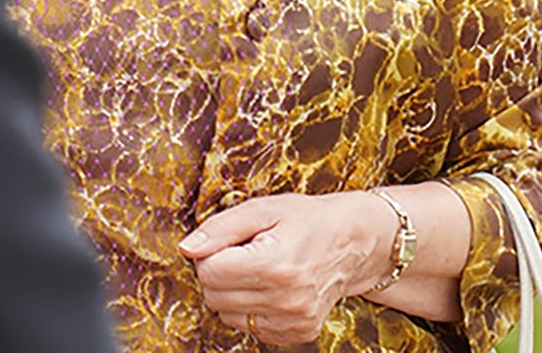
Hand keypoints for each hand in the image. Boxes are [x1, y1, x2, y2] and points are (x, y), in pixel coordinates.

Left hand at [181, 192, 395, 345]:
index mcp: (275, 263)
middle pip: (214, 297)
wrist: (354, 242)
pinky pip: (250, 328)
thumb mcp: (263, 208)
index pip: (209, 272)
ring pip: (228, 316)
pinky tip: (269, 288)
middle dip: (219, 274)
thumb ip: (220, 228)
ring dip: (233, 294)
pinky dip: (251, 309)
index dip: (211, 254)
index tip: (230, 243)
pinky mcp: (298, 332)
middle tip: (243, 254)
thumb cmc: (307, 219)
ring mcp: (294, 319)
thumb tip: (187, 248)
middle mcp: (286, 298)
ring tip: (258, 270)